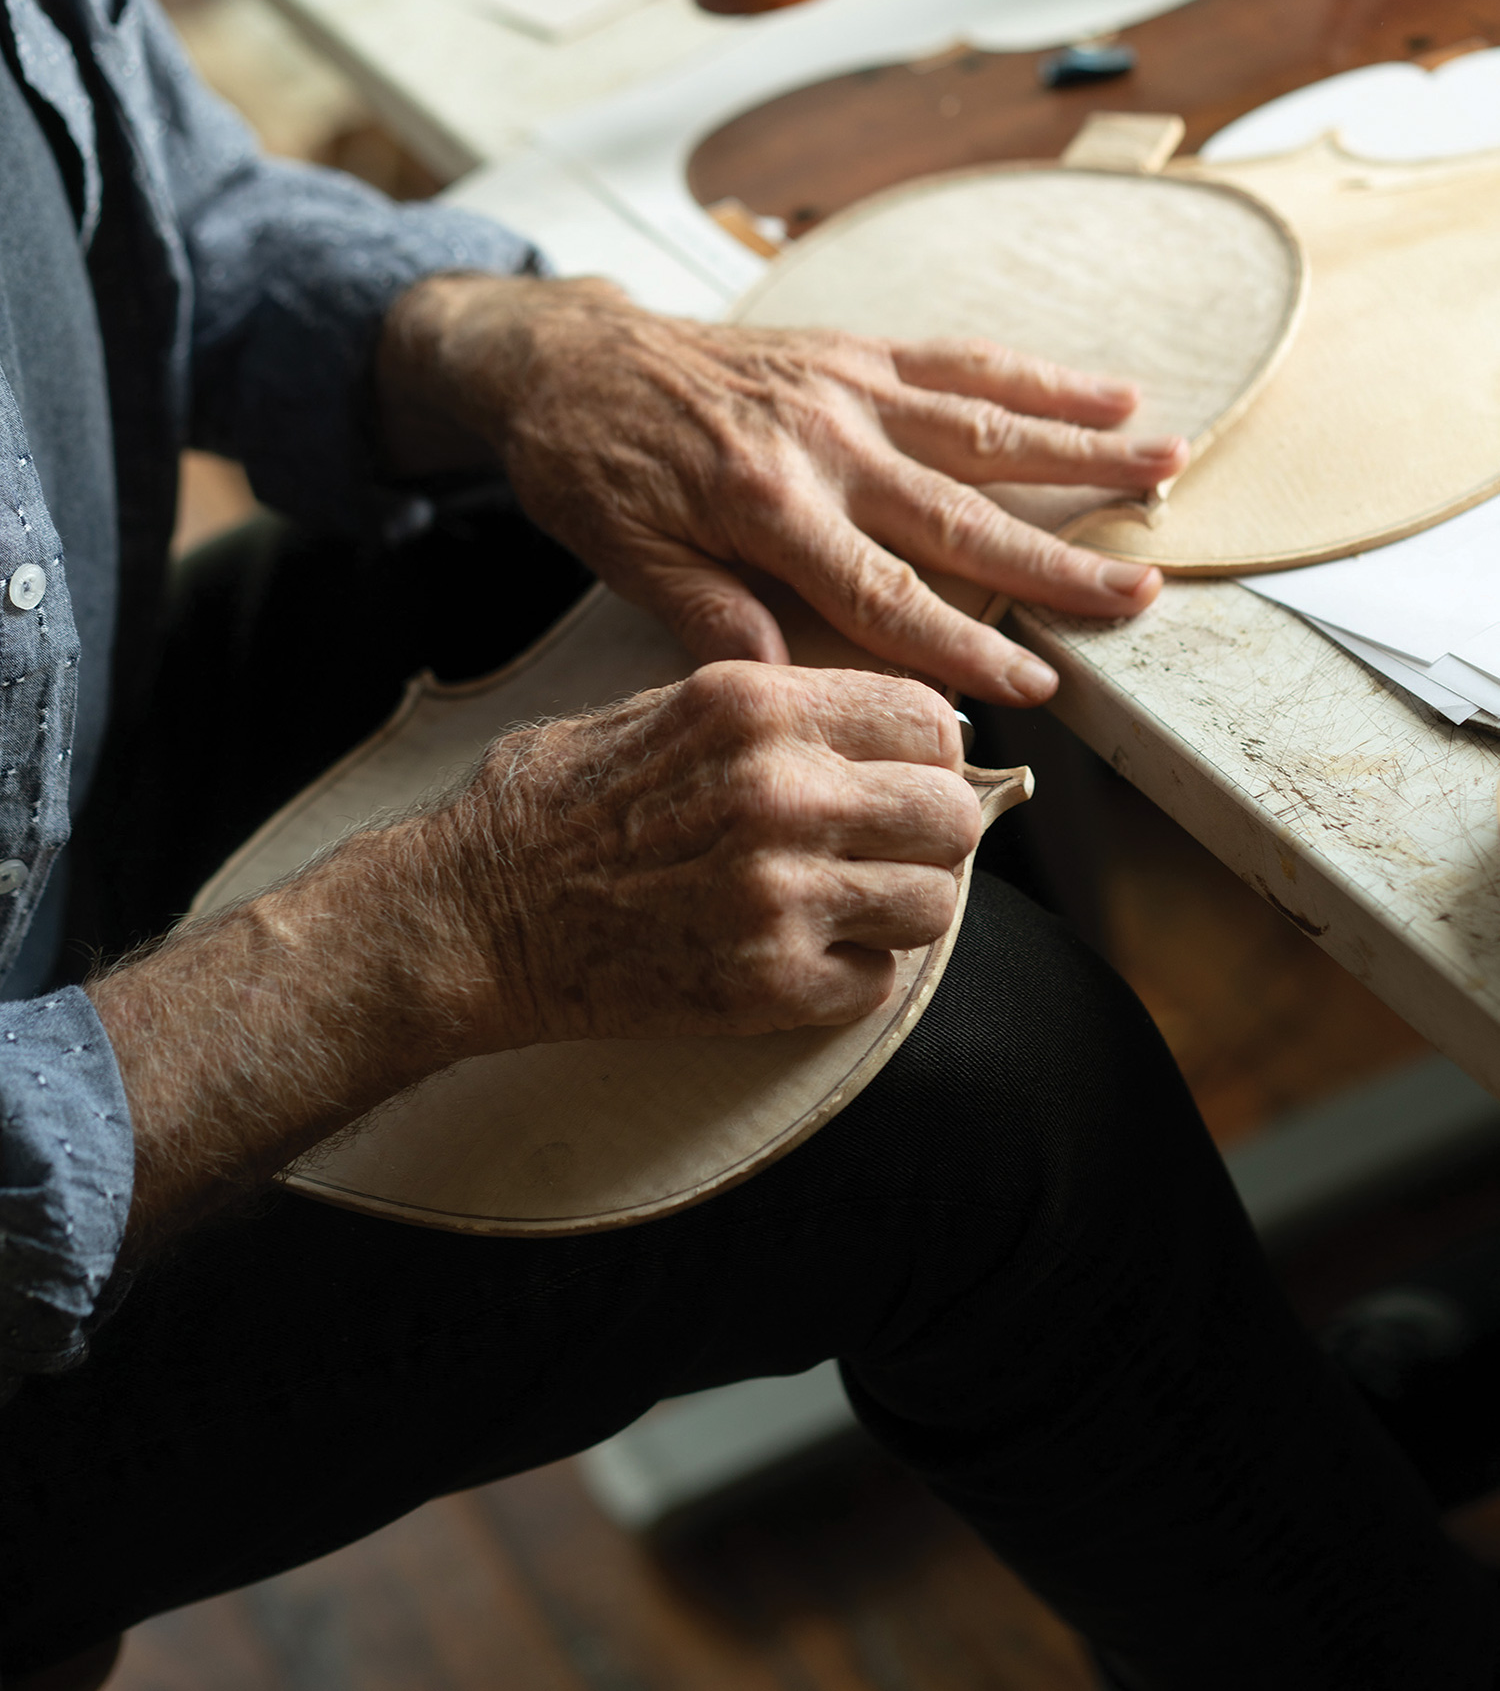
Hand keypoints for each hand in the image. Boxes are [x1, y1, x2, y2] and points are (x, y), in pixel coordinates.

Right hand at [91, 661, 975, 1243]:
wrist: (472, 918)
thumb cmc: (557, 806)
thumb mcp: (662, 707)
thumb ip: (779, 709)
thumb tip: (894, 723)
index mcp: (753, 706)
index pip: (928, 717)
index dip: (927, 751)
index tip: (902, 774)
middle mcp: (778, 793)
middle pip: (952, 812)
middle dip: (929, 831)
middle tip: (884, 848)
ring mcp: (778, 894)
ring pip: (935, 903)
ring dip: (900, 908)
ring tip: (844, 905)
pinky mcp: (767, 984)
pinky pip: (878, 981)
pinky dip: (850, 975)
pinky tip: (798, 956)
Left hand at [379, 274, 1188, 706]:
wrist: (568, 355)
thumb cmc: (592, 468)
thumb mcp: (625, 559)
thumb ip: (710, 616)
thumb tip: (789, 684)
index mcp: (767, 509)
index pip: (886, 596)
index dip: (965, 647)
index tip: (1037, 687)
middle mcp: (825, 444)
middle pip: (961, 515)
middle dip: (1057, 561)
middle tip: (1142, 593)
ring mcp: (848, 389)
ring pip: (984, 426)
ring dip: (1081, 448)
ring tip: (1168, 464)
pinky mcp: (854, 350)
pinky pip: (958, 361)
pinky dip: (1035, 376)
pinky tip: (1105, 388)